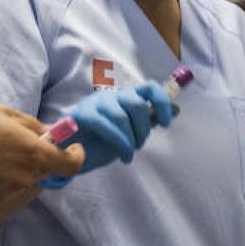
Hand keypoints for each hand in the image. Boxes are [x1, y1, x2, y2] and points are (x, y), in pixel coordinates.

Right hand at [0, 102, 81, 205]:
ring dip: (17, 169)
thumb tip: (53, 134)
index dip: (75, 156)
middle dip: (41, 159)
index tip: (73, 148)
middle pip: (45, 174)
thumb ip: (35, 127)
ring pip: (22, 182)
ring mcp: (4, 192)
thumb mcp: (6, 114)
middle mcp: (22, 178)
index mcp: (32, 153)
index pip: (71, 166)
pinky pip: (2, 190)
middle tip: (22, 142)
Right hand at [42, 83, 176, 188]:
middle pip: (137, 104)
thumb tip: (175, 111)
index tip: (166, 124)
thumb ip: (148, 121)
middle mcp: (111, 96)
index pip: (149, 88)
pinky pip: (105, 125)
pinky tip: (122, 157)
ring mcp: (95, 103)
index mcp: (125, 98)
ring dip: (130, 139)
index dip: (162, 103)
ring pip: (121, 116)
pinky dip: (118, 142)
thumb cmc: (99, 142)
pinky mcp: (82, 114)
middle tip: (139, 145)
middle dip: (143, 128)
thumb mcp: (130, 132)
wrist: (68, 153)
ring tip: (128, 154)